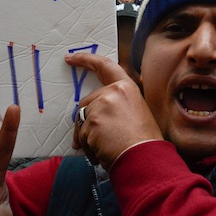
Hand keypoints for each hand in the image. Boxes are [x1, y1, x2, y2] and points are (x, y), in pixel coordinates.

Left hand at [65, 53, 162, 169]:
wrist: (145, 158)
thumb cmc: (143, 142)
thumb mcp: (136, 112)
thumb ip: (117, 104)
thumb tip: (96, 112)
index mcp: (127, 87)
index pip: (104, 66)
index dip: (86, 60)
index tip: (71, 58)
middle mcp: (113, 91)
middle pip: (87, 103)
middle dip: (86, 122)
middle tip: (91, 141)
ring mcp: (102, 105)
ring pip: (82, 120)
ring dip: (88, 138)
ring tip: (104, 149)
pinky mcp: (93, 121)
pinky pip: (82, 135)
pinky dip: (88, 147)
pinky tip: (102, 153)